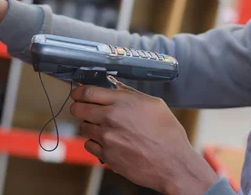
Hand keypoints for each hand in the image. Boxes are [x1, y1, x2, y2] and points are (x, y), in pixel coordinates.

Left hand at [70, 79, 218, 194]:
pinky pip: (88, 145)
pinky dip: (94, 142)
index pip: (88, 92)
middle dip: (79, 107)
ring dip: (89, 125)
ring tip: (103, 127)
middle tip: (85, 108)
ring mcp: (106, 138)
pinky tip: (107, 141)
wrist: (172, 163)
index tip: (78, 93)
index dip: (79, 92)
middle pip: (78, 108)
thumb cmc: (168, 134)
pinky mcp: (106, 155)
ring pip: (82, 126)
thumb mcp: (154, 104)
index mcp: (123, 102)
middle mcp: (111, 118)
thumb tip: (116, 88)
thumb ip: (131, 94)